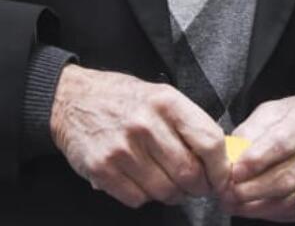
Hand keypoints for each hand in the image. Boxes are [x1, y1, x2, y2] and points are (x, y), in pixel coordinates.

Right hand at [49, 64, 229, 208]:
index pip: (209, 142)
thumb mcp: (161, 96)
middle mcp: (145, 124)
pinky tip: (141, 181)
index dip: (221, 168)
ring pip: (165, 190)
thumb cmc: (124, 99)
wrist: (72, 99)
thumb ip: (189, 123)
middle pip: (189, 173)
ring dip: (173, 194)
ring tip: (169, 183)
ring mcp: (122, 148)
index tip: (222, 178)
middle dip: (199, 187)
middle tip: (197, 186)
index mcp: (167, 102)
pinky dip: (144, 196)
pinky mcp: (102, 169)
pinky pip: (137, 199)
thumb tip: (219, 158)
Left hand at [219, 96, 294, 220]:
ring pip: (289, 201)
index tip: (234, 171)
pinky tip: (251, 207)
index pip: (282, 144)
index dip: (256, 160)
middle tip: (227, 192)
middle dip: (251, 189)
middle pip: (286, 178)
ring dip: (255, 205)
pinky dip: (268, 213)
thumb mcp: (272, 112)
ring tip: (232, 202)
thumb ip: (251, 131)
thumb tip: (232, 156)